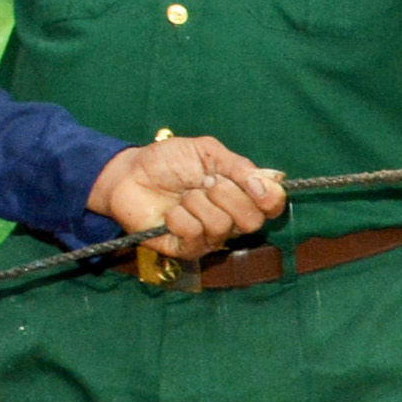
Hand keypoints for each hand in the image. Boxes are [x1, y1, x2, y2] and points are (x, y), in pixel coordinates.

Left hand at [88, 137, 285, 257]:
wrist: (129, 174)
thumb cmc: (167, 161)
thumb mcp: (206, 152)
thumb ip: (238, 165)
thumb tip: (270, 181)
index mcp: (240, 194)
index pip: (272, 206)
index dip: (269, 197)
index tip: (250, 181)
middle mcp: (230, 219)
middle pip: (252, 221)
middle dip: (228, 195)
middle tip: (205, 182)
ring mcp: (208, 237)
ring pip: (222, 226)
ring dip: (198, 203)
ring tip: (183, 196)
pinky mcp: (185, 249)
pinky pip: (195, 236)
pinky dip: (180, 218)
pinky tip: (170, 213)